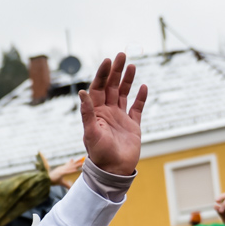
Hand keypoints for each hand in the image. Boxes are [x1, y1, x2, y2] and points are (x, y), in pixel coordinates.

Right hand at [48, 156, 84, 186]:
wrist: (45, 180)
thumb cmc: (53, 181)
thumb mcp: (61, 183)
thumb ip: (66, 184)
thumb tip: (70, 188)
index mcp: (63, 169)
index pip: (70, 165)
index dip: (76, 162)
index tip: (81, 159)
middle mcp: (63, 168)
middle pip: (72, 164)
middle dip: (78, 161)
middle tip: (84, 158)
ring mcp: (61, 170)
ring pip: (70, 167)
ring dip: (76, 165)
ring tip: (82, 163)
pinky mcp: (60, 173)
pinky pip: (67, 172)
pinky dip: (71, 171)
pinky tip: (75, 170)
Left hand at [79, 54, 146, 176]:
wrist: (114, 171)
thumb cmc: (99, 154)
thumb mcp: (90, 133)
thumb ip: (87, 113)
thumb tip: (82, 92)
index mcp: (96, 112)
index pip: (98, 88)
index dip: (102, 74)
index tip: (108, 60)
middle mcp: (107, 112)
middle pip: (111, 86)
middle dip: (116, 71)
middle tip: (121, 55)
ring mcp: (120, 118)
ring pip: (123, 94)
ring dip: (127, 80)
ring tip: (132, 65)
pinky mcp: (132, 125)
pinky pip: (137, 108)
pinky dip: (140, 98)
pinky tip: (143, 86)